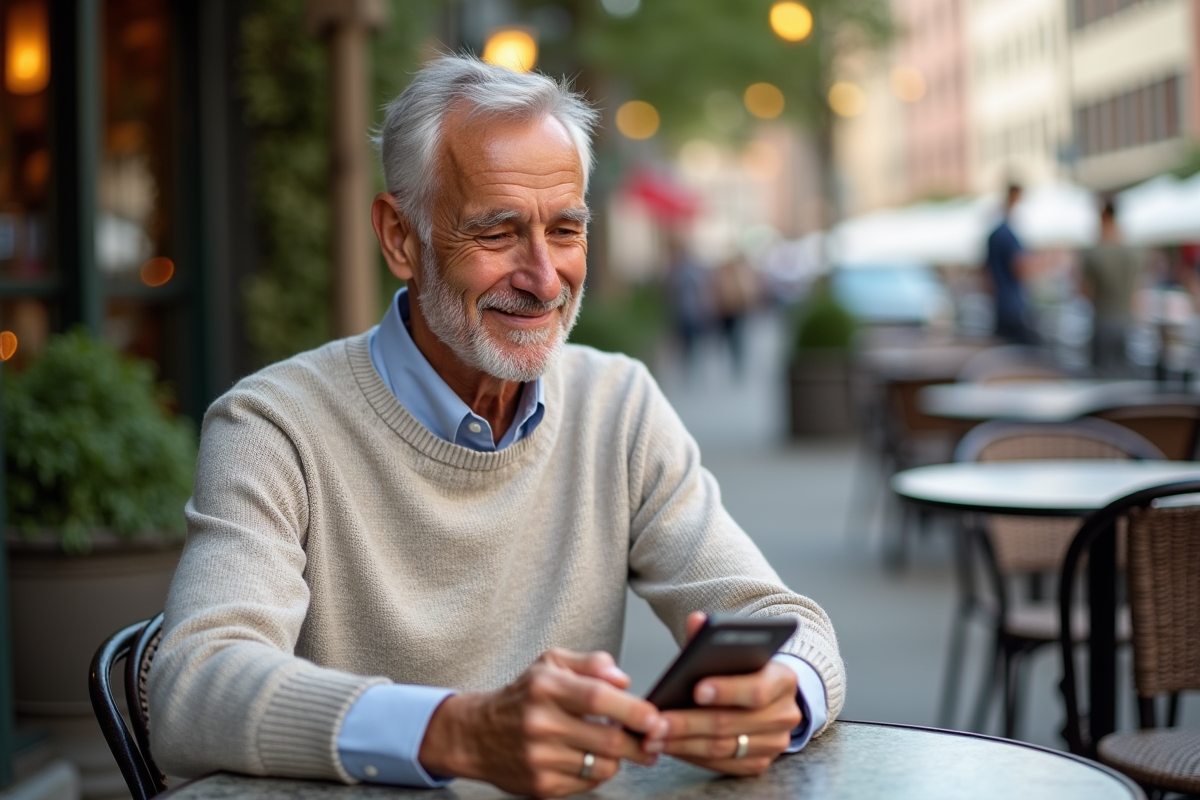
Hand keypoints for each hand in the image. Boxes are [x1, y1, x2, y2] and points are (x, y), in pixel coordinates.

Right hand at [418, 648, 667, 797]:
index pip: (598, 697)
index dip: (633, 710)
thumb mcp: (551, 663)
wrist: (476, 734)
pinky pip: (589, 782)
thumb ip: (591, 663)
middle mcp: (540, 723)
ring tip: (617, 745)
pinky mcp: (540, 785)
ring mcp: (539, 758)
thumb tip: (624, 679)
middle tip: (653, 738)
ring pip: (603, 765)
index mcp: (545, 687)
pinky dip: (599, 771)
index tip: (655, 717)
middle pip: (608, 739)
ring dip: (620, 757)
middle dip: (640, 742)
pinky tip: (591, 757)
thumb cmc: (522, 695)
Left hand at [646, 612, 802, 775]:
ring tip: (652, 736)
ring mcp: (774, 743)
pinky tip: (668, 746)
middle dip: (689, 723)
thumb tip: (696, 620)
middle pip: (732, 723)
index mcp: (783, 680)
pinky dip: (691, 756)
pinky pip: (721, 765)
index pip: (757, 690)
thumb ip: (712, 637)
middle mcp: (785, 715)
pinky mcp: (759, 762)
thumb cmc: (744, 670)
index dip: (727, 691)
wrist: (770, 697)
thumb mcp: (734, 650)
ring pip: (723, 748)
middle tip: (656, 722)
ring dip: (683, 743)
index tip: (696, 690)